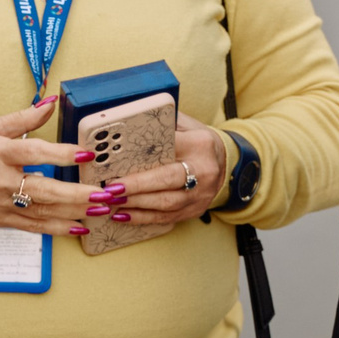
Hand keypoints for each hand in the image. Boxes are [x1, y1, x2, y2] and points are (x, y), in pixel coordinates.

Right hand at [0, 98, 94, 234]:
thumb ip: (23, 117)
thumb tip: (51, 101)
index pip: (35, 152)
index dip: (62, 154)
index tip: (86, 154)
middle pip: (44, 189)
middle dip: (77, 194)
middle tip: (104, 193)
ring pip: (41, 211)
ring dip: (73, 212)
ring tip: (99, 210)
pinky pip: (31, 227)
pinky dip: (55, 229)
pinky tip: (77, 227)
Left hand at [80, 116, 230, 241]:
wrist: (227, 164)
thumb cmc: (197, 141)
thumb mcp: (186, 124)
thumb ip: (164, 122)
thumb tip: (129, 119)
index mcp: (199, 144)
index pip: (170, 147)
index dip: (144, 156)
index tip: (120, 161)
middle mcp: (203, 171)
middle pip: (167, 180)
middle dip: (137, 186)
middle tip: (111, 188)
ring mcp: (201, 194)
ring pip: (166, 203)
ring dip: (135, 204)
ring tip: (112, 201)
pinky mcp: (195, 210)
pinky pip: (166, 218)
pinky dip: (142, 218)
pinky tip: (122, 215)